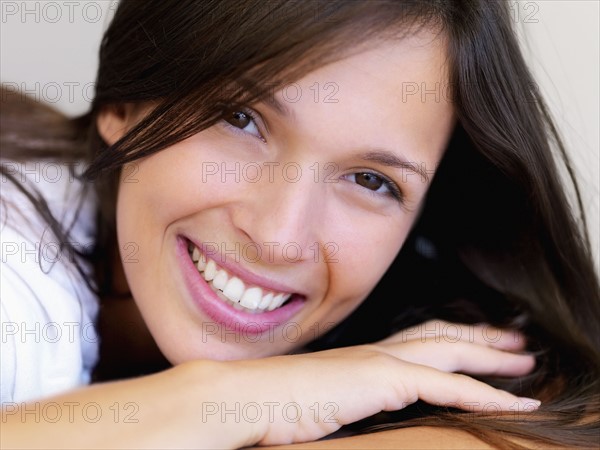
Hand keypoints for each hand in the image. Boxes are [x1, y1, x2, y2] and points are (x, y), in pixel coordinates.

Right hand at [202, 325, 538, 446]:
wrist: (243, 396)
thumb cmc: (270, 405)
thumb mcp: (319, 402)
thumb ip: (343, 400)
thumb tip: (350, 410)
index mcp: (360, 357)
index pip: (416, 339)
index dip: (452, 340)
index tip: (478, 343)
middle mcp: (374, 352)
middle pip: (441, 336)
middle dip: (482, 339)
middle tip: (516, 343)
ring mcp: (379, 362)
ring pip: (451, 352)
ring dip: (491, 357)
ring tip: (523, 360)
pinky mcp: (381, 379)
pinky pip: (447, 387)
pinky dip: (485, 394)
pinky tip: (512, 403)